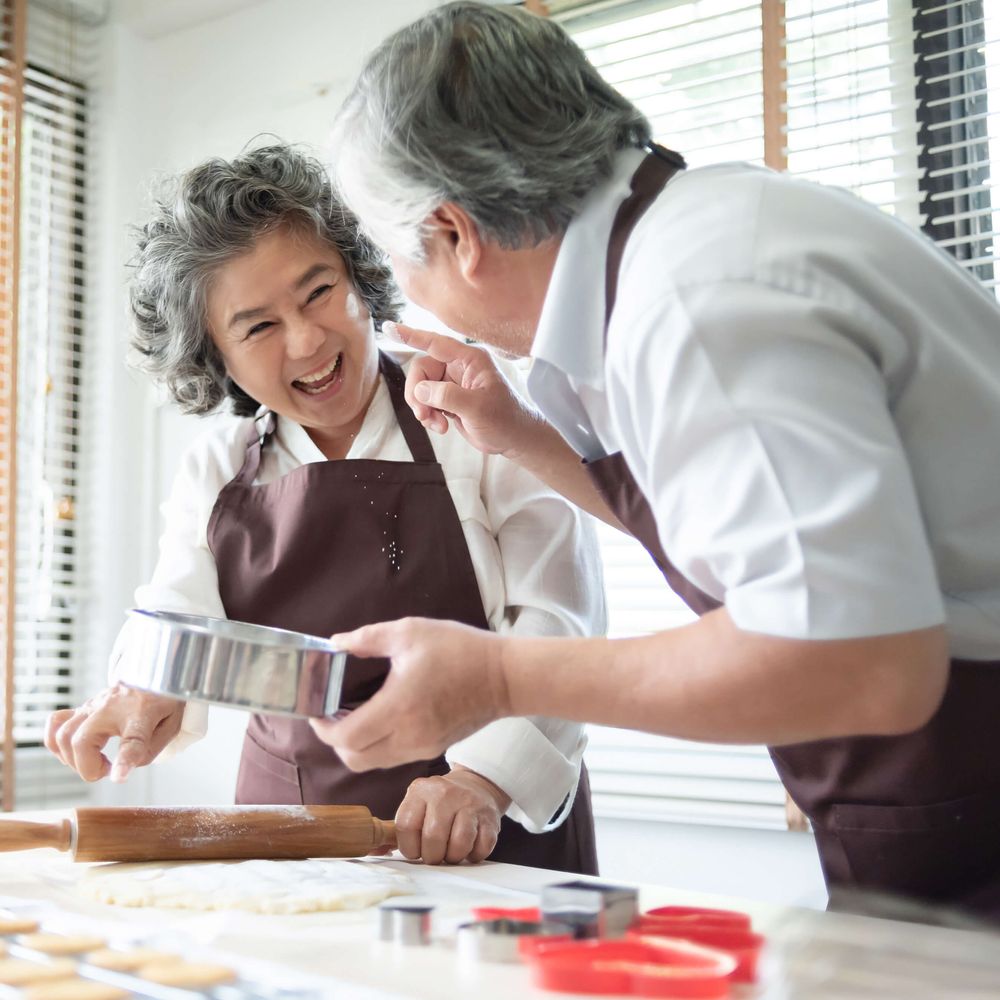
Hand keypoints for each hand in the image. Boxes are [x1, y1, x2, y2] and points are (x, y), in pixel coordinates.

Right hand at [44, 685, 184, 782]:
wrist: (155, 671)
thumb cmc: (163, 700)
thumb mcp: (171, 725)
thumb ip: (148, 750)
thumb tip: (121, 769)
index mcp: (142, 713)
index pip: (132, 739)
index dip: (124, 761)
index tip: (118, 777)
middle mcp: (112, 707)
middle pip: (81, 740)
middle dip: (88, 767)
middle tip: (106, 770)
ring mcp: (93, 705)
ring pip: (63, 734)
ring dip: (72, 759)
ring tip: (93, 762)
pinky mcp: (83, 707)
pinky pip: (56, 722)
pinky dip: (56, 741)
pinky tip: (71, 752)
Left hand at [310, 618, 509, 771]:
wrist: (505, 677)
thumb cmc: (460, 650)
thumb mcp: (411, 632)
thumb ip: (368, 638)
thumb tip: (336, 644)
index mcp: (399, 707)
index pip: (346, 737)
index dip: (323, 728)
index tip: (318, 711)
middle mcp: (408, 736)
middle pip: (354, 758)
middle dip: (335, 741)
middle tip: (332, 715)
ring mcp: (421, 747)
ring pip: (372, 762)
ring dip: (356, 745)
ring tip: (354, 716)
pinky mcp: (432, 749)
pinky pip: (392, 758)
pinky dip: (377, 746)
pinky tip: (380, 719)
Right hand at [391, 323, 542, 459]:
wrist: (515, 440)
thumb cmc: (506, 419)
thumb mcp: (477, 407)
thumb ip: (447, 396)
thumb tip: (420, 389)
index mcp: (470, 360)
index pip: (435, 343)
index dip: (411, 335)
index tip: (389, 328)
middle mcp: (460, 368)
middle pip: (422, 370)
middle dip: (418, 394)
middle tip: (424, 415)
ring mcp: (453, 384)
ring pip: (422, 388)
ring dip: (423, 408)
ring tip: (437, 425)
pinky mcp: (450, 400)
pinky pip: (427, 402)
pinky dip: (428, 416)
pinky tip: (441, 427)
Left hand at [394, 766, 509, 864]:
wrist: (476, 786)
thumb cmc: (440, 805)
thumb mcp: (419, 803)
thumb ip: (405, 824)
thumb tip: (384, 849)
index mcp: (421, 790)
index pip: (406, 826)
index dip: (409, 847)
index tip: (415, 851)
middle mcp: (445, 793)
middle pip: (433, 838)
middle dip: (432, 856)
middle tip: (435, 854)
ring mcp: (470, 804)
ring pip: (459, 844)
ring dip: (453, 857)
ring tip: (451, 851)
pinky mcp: (489, 817)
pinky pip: (480, 848)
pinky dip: (473, 855)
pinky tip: (469, 846)